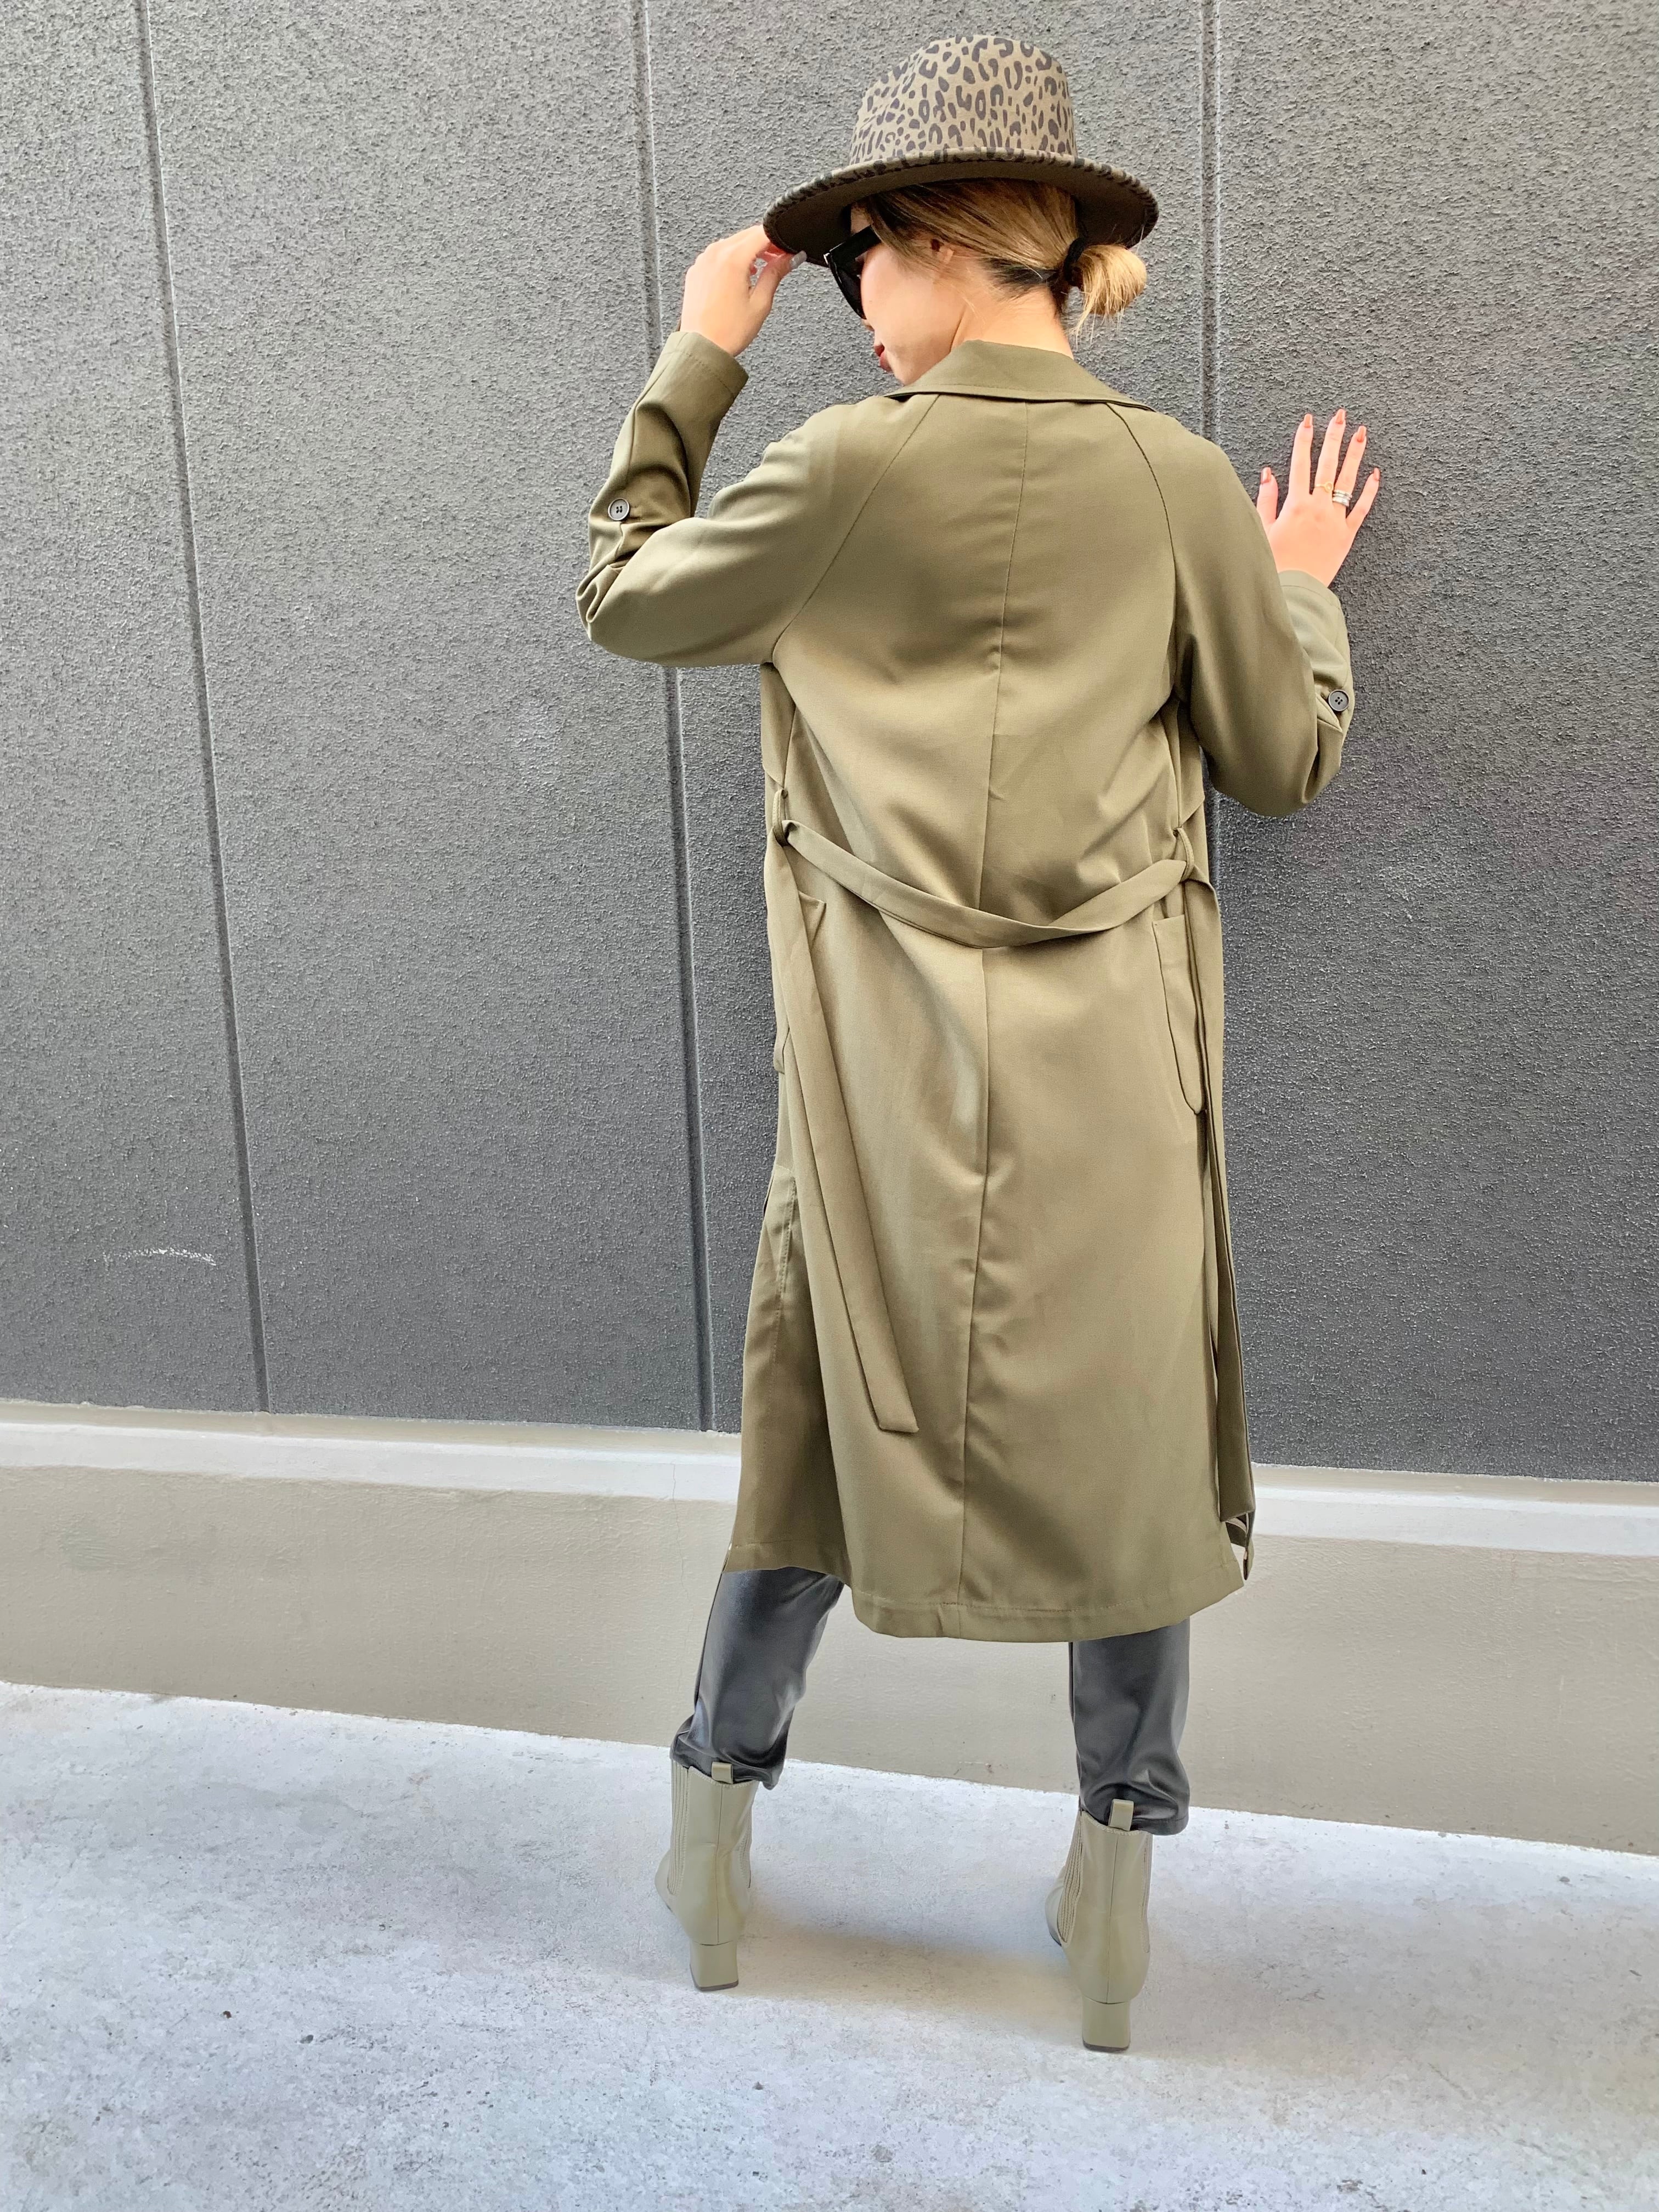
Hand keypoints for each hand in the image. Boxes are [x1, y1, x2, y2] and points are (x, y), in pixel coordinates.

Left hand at [678, 224, 796, 357]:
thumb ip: (776, 274)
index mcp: (732, 259)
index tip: (787, 250)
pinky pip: (718, 256)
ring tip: (759, 271)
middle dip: (765, 244)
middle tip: (778, 259)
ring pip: (732, 244)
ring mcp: (703, 261)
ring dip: (748, 252)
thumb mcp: (760, 302)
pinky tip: (740, 277)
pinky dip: (731, 260)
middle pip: (747, 236)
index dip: (779, 240)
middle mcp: (715, 254)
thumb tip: (789, 259)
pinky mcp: (696, 270)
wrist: (702, 348)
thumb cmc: (727, 331)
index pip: (762, 234)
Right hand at [1257, 408, 1378, 585]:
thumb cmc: (1274, 565)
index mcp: (1295, 505)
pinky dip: (1369, 491)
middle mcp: (1318, 507)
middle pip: (1327, 465)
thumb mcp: (1262, 531)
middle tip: (1341, 416)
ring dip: (1354, 455)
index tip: (1308, 421)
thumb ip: (1266, 500)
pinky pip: (1361, 509)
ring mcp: (1335, 520)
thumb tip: (1268, 473)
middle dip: (1333, 438)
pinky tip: (1375, 473)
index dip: (1304, 440)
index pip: (1300, 464)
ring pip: (1347, 481)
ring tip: (1361, 432)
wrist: (1294, 592)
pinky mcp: (1347, 535)